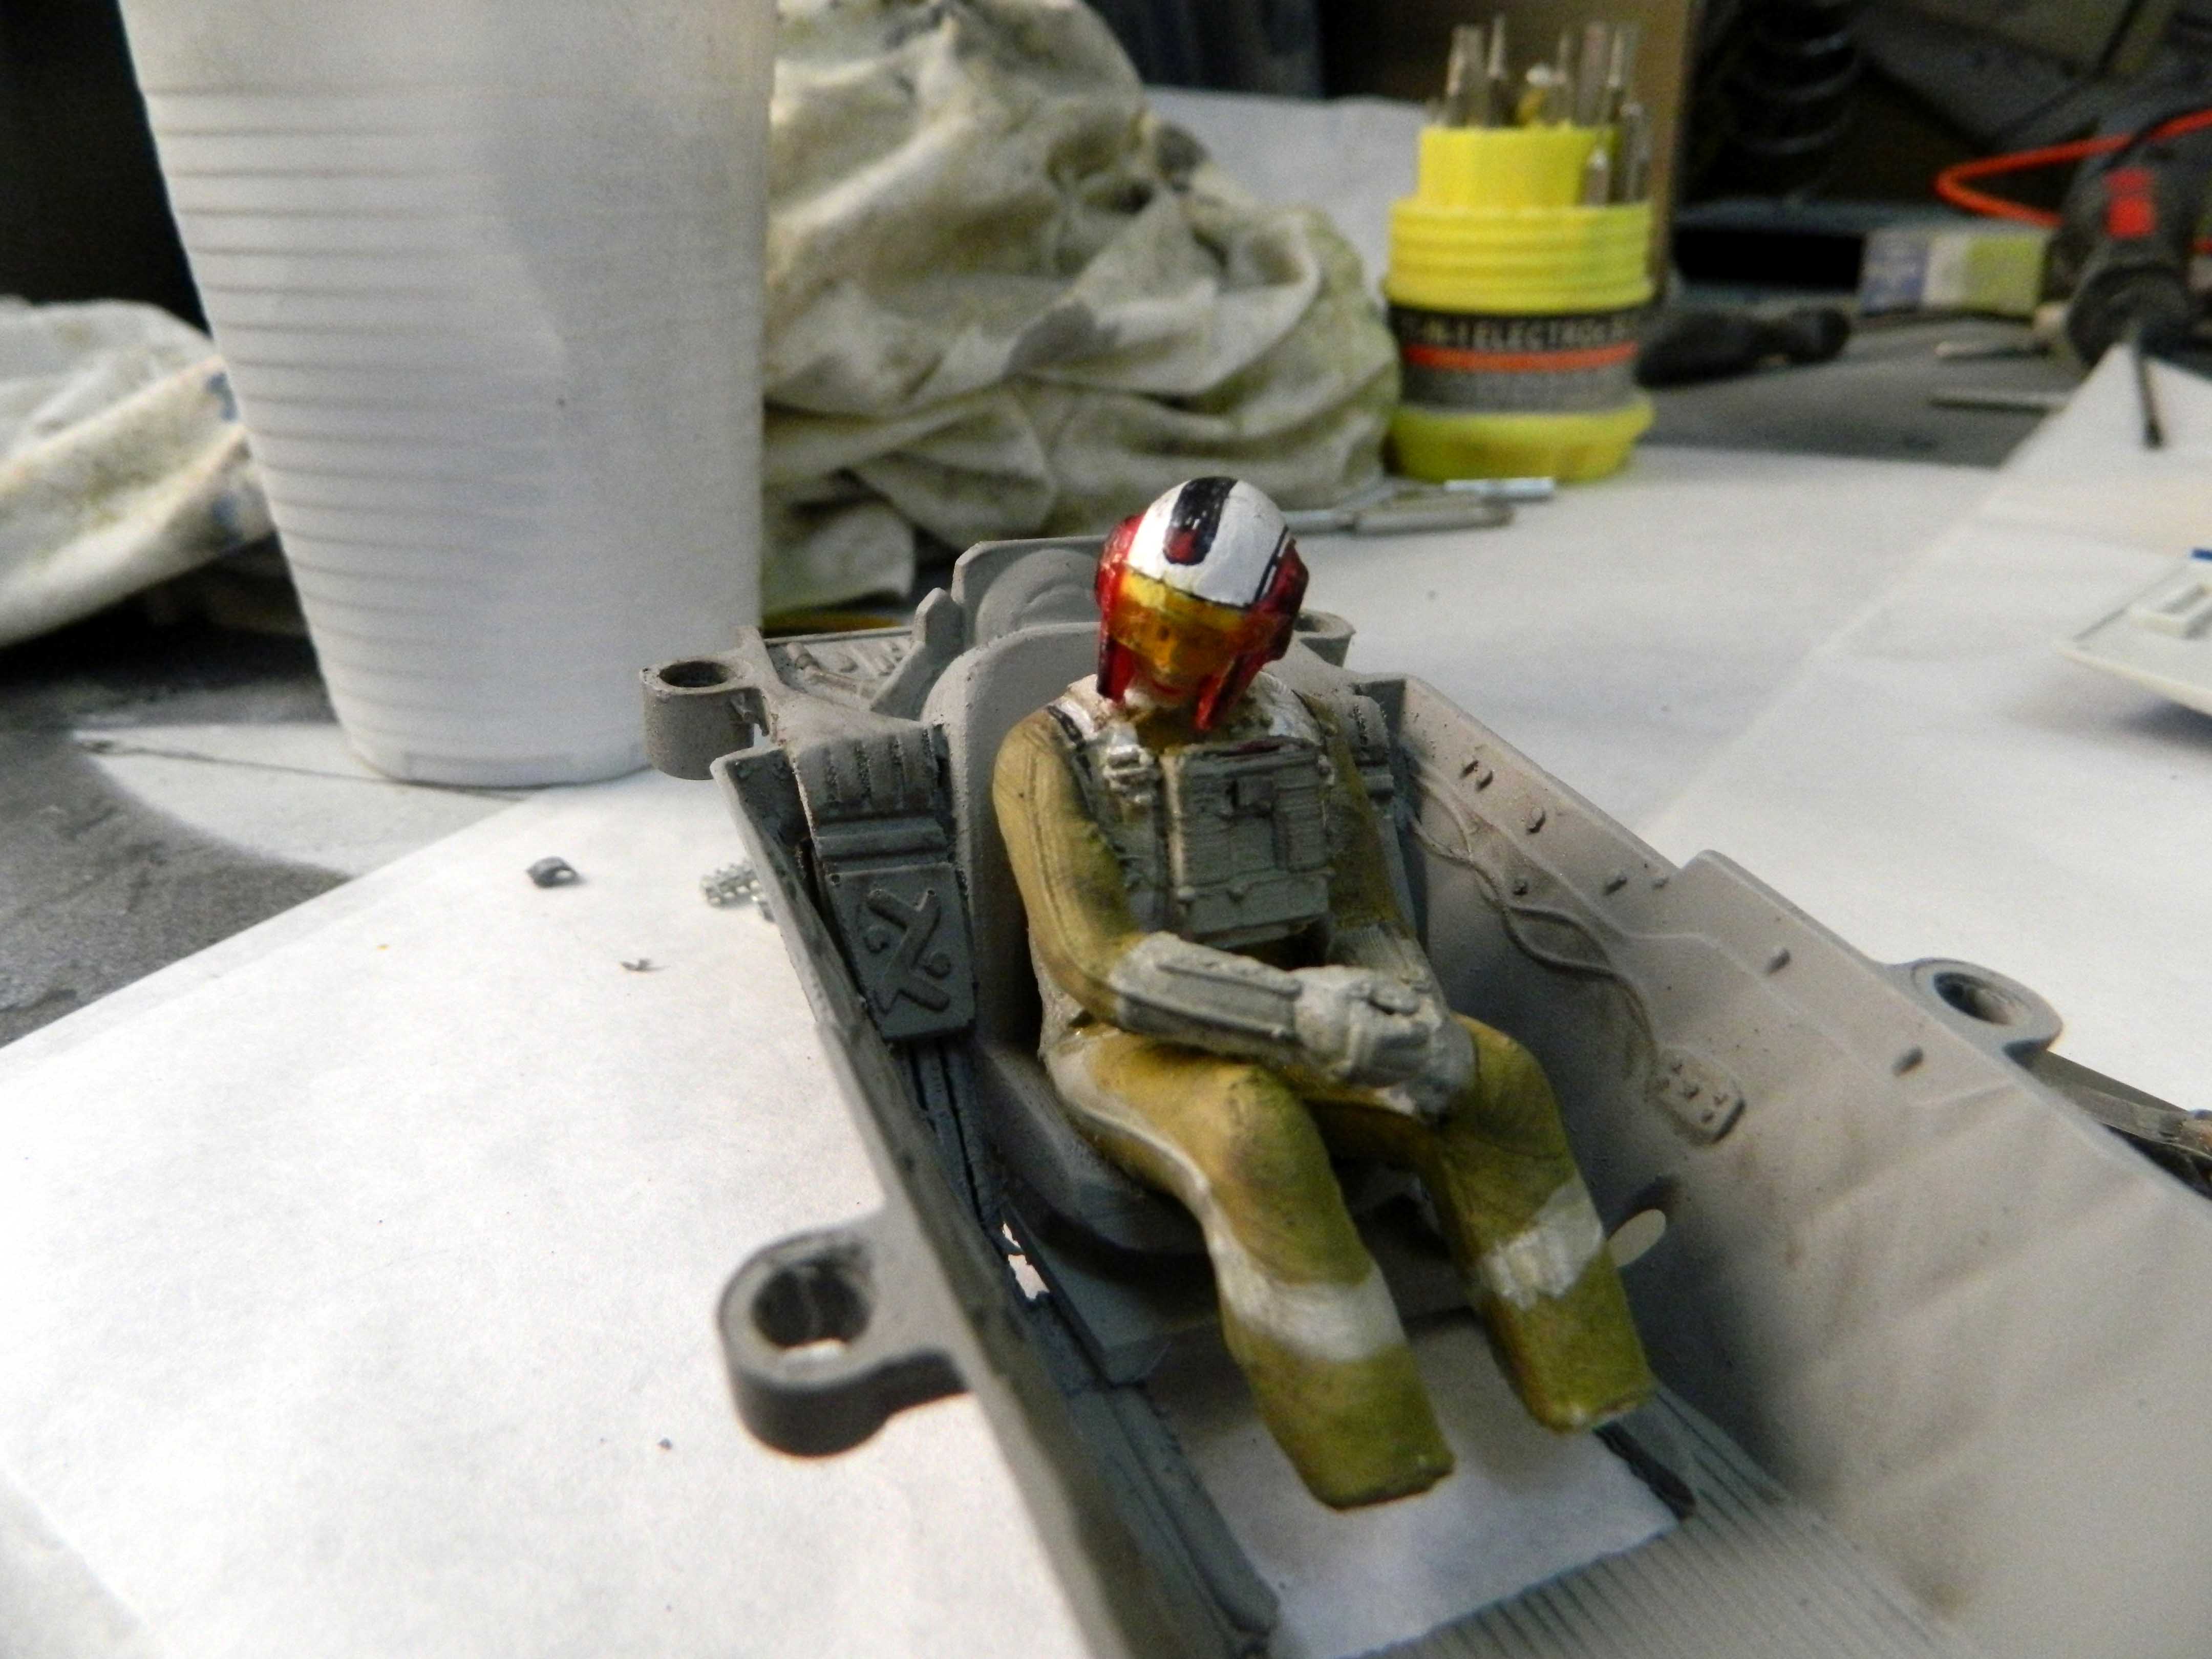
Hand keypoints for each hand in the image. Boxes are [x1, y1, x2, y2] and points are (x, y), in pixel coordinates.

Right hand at [1292, 967, 1467, 1113]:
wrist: (1283, 1012)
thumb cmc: (1322, 991)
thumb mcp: (1359, 982)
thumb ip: (1393, 994)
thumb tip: (1417, 1008)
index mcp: (1375, 1034)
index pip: (1415, 1038)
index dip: (1419, 1027)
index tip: (1414, 1018)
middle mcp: (1368, 1060)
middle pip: (1411, 1061)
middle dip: (1418, 1047)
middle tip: (1416, 1034)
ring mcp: (1354, 1073)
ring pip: (1396, 1077)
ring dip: (1407, 1064)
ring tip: (1407, 1049)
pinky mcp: (1341, 1079)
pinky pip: (1376, 1083)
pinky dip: (1389, 1075)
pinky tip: (1389, 1063)